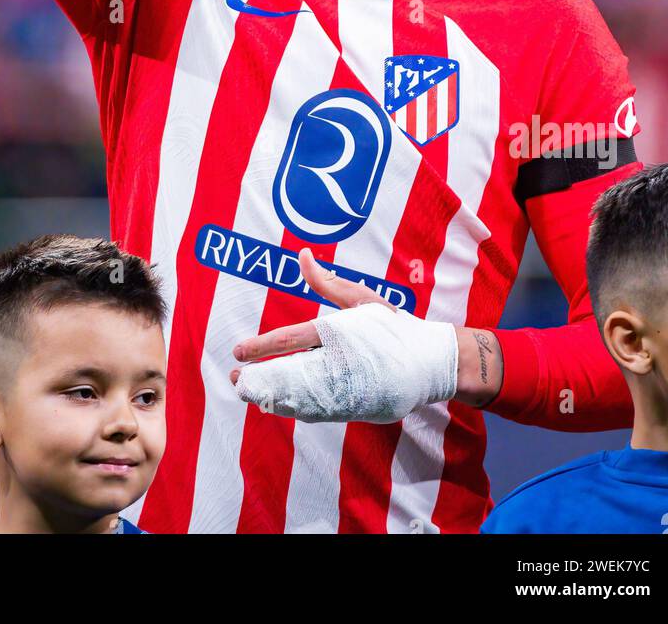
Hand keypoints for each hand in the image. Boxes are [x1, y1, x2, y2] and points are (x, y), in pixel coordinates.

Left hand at [229, 249, 458, 422]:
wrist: (430, 363)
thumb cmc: (393, 325)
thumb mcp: (362, 299)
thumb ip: (327, 282)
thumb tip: (302, 255)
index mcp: (337, 333)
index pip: (291, 339)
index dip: (262, 347)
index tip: (237, 352)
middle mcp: (338, 363)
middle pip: (289, 375)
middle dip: (259, 379)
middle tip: (237, 379)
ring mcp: (346, 390)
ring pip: (299, 398)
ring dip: (272, 397)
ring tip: (251, 392)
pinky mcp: (353, 408)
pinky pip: (317, 412)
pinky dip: (296, 408)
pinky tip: (279, 404)